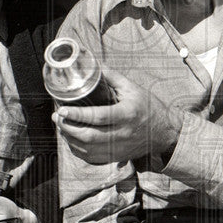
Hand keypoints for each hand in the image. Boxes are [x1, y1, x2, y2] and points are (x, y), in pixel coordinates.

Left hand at [53, 70, 183, 163]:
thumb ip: (111, 77)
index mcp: (127, 114)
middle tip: (58, 117)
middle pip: (89, 136)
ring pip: (87, 150)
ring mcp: (119, 148)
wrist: (164, 132)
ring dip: (70, 139)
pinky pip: (91, 158)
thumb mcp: (133, 88)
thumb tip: (92, 64)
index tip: (63, 109)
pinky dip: (77, 150)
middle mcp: (122, 134)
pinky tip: (71, 139)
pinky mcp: (116, 157)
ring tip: (62, 126)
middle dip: (68, 127)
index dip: (77, 115)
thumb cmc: (148, 107)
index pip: (98, 117)